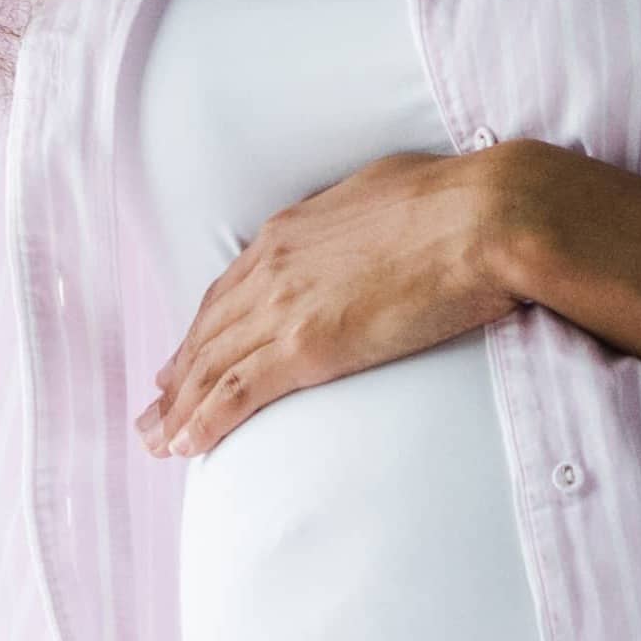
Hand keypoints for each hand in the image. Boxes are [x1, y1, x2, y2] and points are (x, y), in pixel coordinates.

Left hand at [139, 149, 515, 457]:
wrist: (487, 216)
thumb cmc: (459, 200)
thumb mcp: (387, 194)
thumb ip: (360, 222)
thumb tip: (372, 229)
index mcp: (292, 231)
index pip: (230, 291)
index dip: (202, 330)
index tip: (184, 358)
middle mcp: (274, 267)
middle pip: (209, 332)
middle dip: (177, 375)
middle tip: (154, 410)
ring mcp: (286, 307)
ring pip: (212, 366)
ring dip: (178, 408)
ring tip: (156, 440)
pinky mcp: (307, 347)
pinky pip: (238, 391)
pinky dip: (205, 420)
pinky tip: (186, 445)